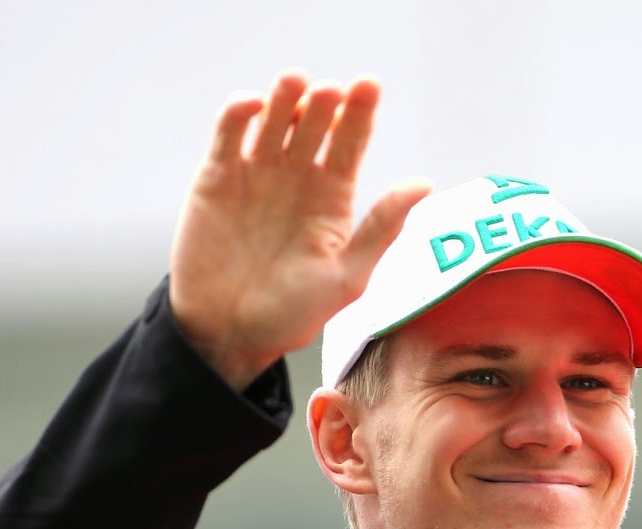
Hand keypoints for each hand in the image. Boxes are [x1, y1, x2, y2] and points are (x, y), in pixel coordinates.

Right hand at [169, 72, 430, 389]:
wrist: (230, 332)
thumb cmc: (293, 314)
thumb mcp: (347, 277)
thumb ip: (381, 229)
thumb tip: (423, 183)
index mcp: (334, 197)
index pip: (351, 143)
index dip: (360, 112)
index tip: (369, 85)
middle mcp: (298, 178)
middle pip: (315, 125)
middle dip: (324, 103)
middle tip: (332, 91)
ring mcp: (257, 173)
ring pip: (274, 121)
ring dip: (285, 98)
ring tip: (296, 83)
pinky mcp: (217, 177)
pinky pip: (229, 135)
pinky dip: (239, 114)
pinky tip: (253, 105)